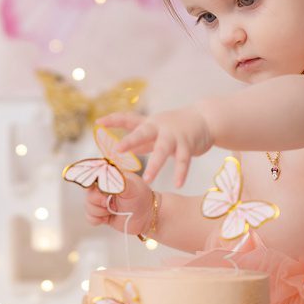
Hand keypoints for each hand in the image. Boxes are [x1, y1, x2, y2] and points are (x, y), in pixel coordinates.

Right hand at [79, 167, 153, 236]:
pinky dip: (96, 219)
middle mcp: (103, 187)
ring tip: (112, 211)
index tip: (96, 189)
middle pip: (88, 192)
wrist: (147, 217)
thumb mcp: (132, 187)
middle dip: (98, 200)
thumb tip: (103, 178)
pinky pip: (89, 217)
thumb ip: (118, 181)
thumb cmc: (142, 198)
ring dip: (99, 211)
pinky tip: (107, 218)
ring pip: (87, 205)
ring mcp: (101, 201)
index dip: (91, 183)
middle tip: (109, 203)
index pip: (93, 175)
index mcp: (110, 176)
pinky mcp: (101, 214)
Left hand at [96, 107, 212, 188]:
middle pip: (143, 132)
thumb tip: (119, 150)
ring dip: (156, 165)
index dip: (113, 120)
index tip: (98, 122)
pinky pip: (184, 161)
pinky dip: (181, 173)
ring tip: (147, 180)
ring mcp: (175, 136)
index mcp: (149, 123)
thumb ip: (139, 141)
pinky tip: (178, 184)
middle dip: (130, 141)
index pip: (128, 119)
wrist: (205, 118)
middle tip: (117, 150)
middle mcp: (160, 127)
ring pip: (164, 150)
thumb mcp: (155, 131)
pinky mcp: (188, 145)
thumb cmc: (175, 126)